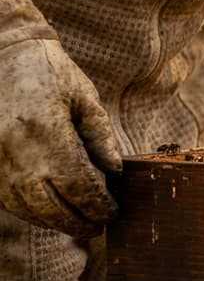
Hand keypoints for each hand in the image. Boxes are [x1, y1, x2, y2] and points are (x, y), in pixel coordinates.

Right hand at [0, 39, 121, 237]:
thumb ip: (100, 137)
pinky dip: (26, 209)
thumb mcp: (84, 97)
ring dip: (50, 221)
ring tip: (75, 224)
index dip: (96, 206)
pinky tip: (45, 211)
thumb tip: (114, 172)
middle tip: (96, 228)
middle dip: (75, 222)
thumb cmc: (49, 70)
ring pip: (22, 206)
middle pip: (48, 205)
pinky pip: (3, 197)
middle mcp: (15, 150)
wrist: (0, 51)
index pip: (77, 185)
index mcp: (46, 132)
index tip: (112, 214)